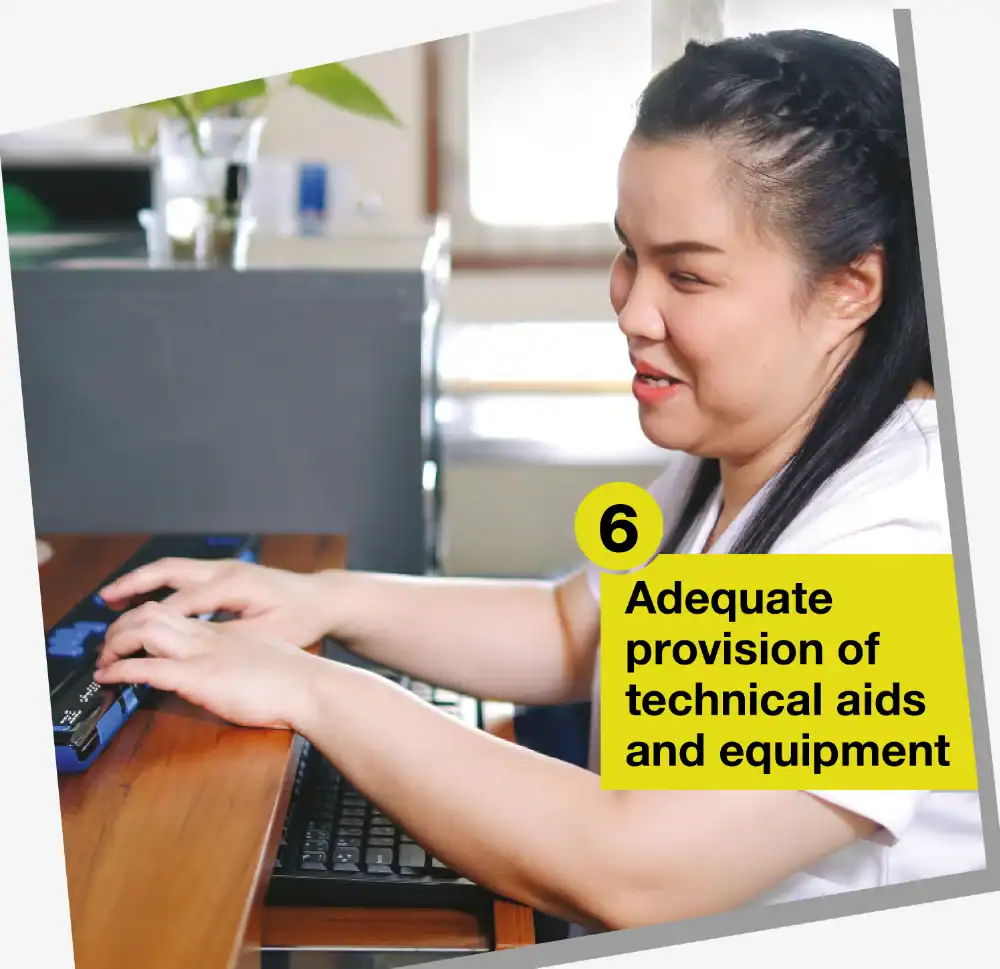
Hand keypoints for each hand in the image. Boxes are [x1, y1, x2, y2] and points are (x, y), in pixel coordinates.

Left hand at [93, 601, 320, 728]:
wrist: (312, 687)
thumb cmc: (296, 680)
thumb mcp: (263, 659)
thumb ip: (240, 659)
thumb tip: (227, 672)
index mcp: (224, 632)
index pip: (175, 611)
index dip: (145, 618)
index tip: (131, 633)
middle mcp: (209, 635)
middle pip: (153, 612)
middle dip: (121, 626)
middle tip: (108, 646)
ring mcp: (203, 653)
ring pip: (145, 629)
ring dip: (115, 643)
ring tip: (104, 660)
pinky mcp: (199, 677)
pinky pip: (148, 667)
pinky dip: (121, 670)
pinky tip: (109, 677)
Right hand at [99, 557, 332, 647]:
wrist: (323, 599)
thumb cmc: (301, 619)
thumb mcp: (271, 634)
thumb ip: (233, 639)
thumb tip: (196, 648)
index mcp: (234, 586)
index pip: (182, 603)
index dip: (151, 622)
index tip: (127, 640)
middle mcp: (225, 571)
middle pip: (169, 571)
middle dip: (134, 584)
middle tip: (105, 600)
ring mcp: (225, 568)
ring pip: (173, 568)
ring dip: (142, 580)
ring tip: (113, 596)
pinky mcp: (226, 573)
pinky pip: (184, 573)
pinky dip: (159, 582)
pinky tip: (146, 598)